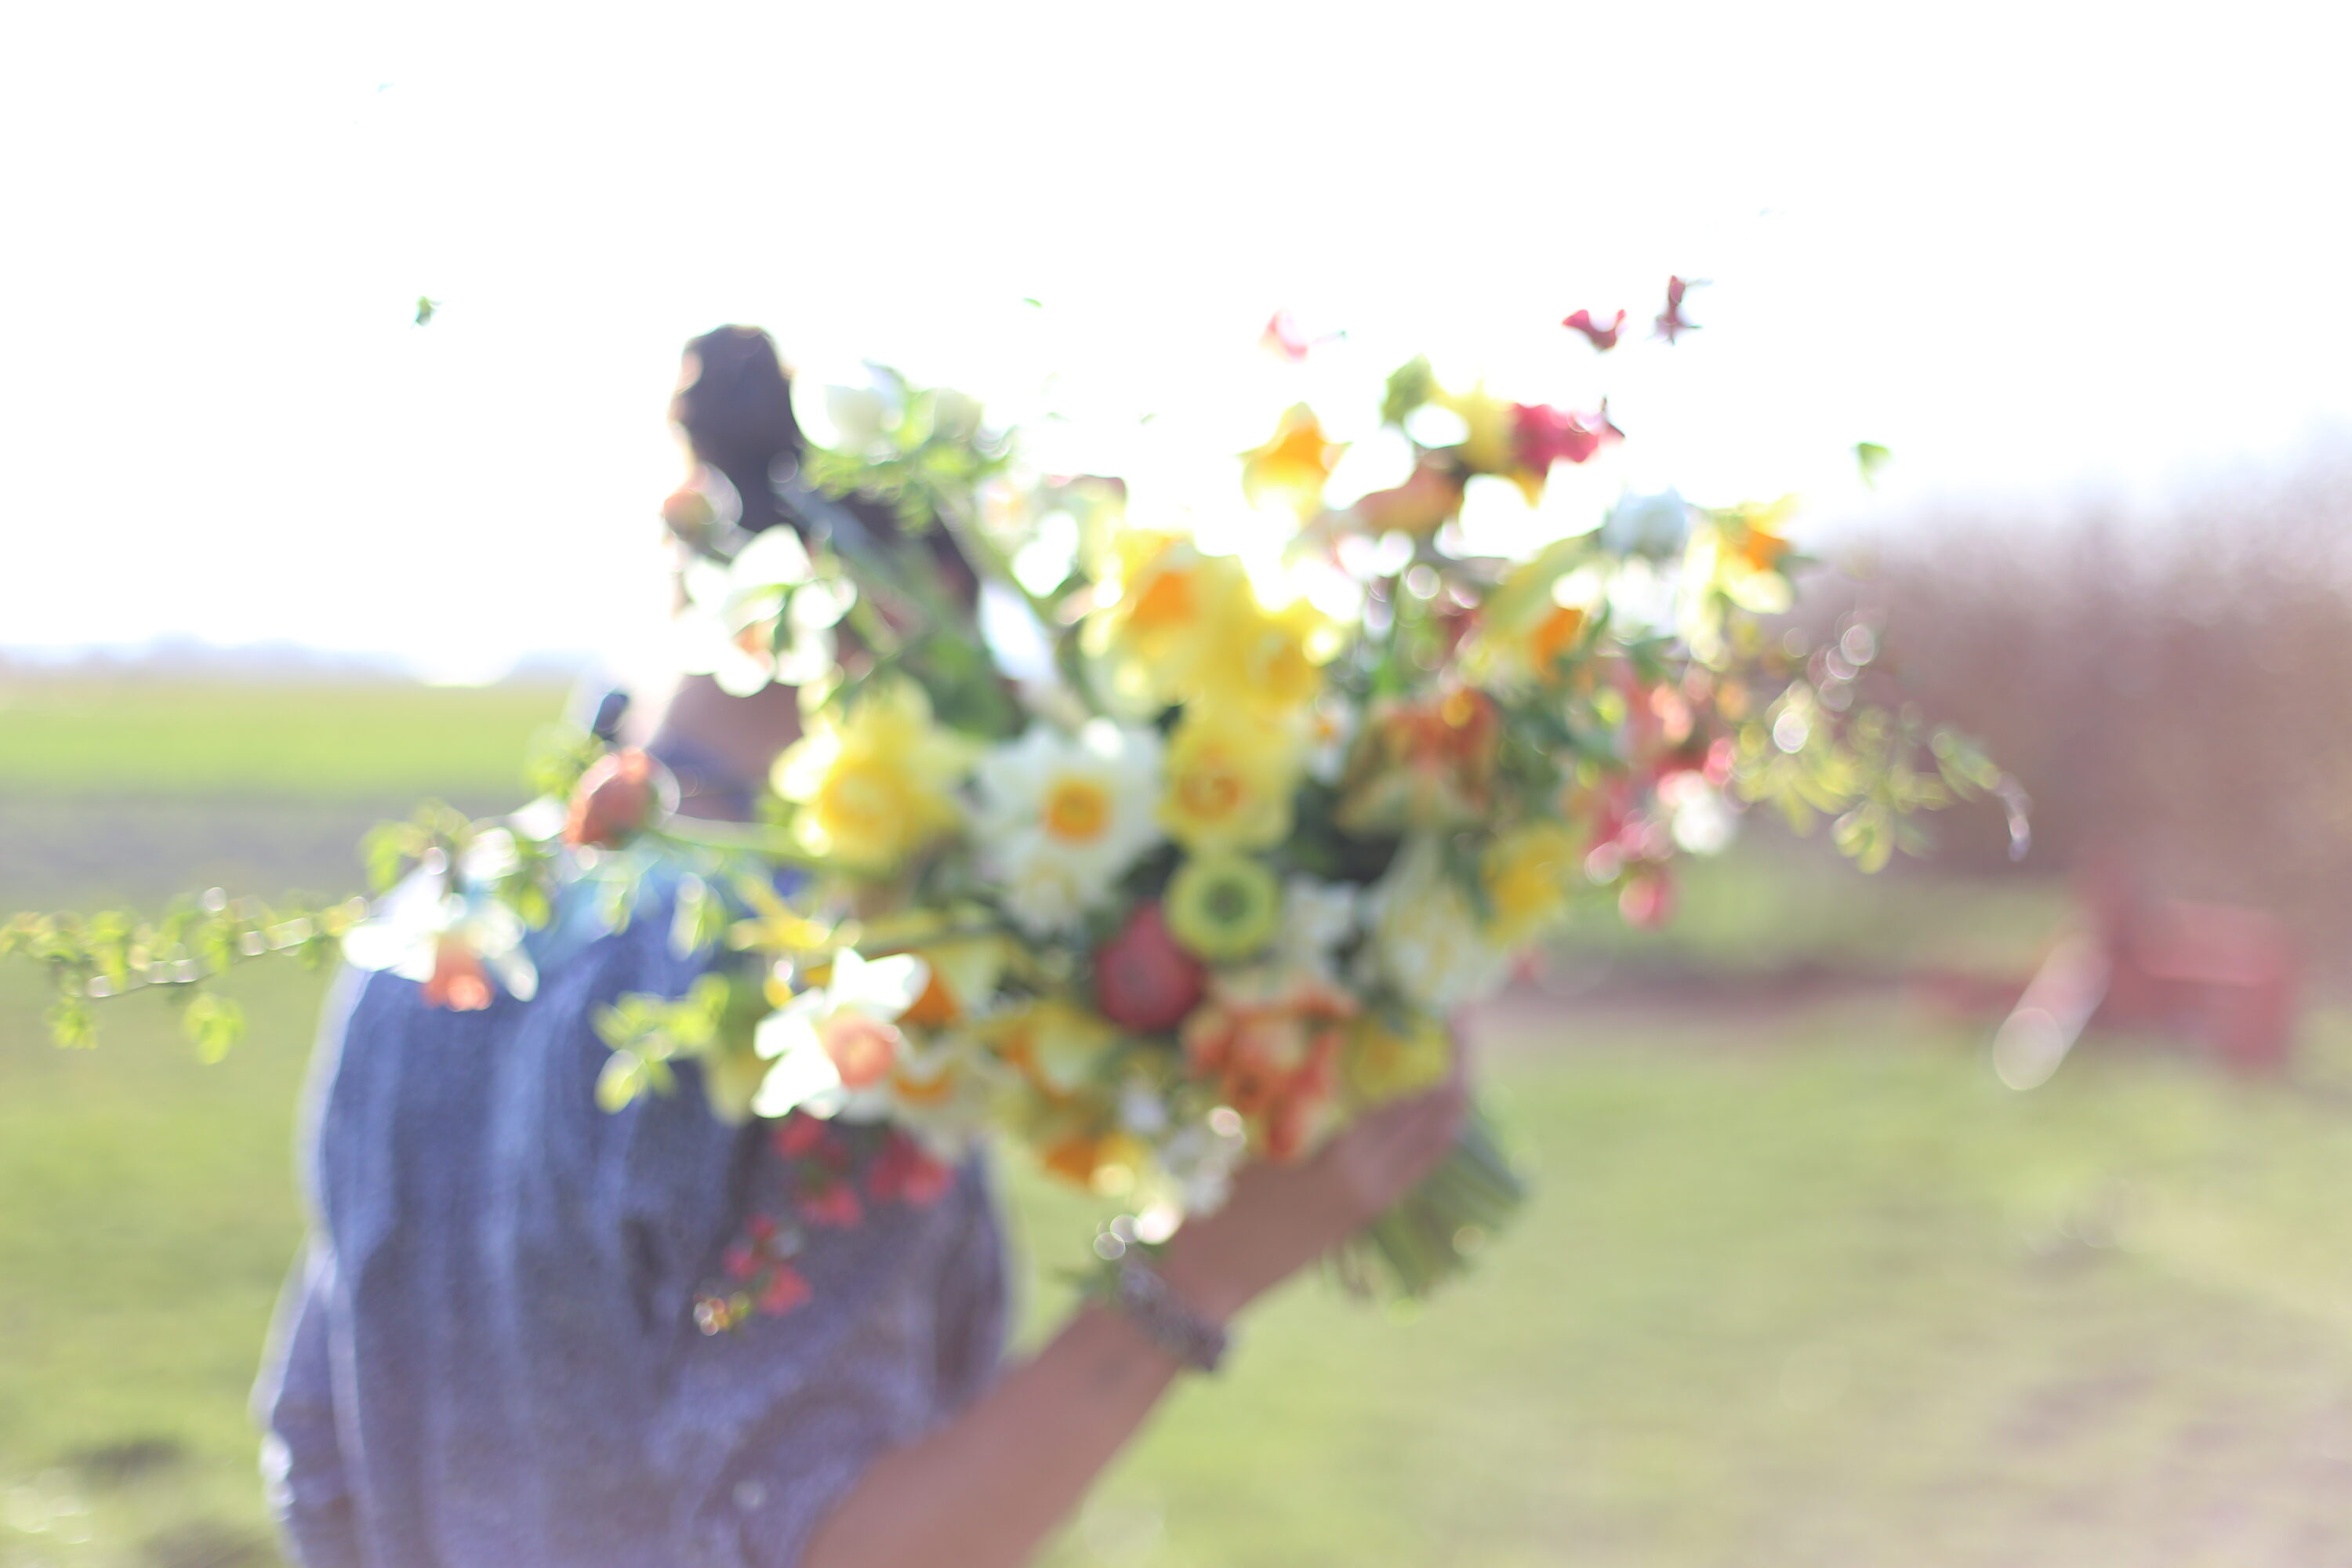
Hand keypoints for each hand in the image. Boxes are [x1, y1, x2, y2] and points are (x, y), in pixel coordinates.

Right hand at [1157, 1048, 1468, 1322]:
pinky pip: (1415, 1168)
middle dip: (1457, 1073)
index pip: (1417, 1098)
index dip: (1443, 1055)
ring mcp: (1372, 1203)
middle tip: (1460, 1027)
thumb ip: (1300, 1097)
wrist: (1206, 1278)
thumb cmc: (1214, 1201)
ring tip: (1453, 1060)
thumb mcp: (1253, 1138)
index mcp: (1347, 1159)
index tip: (1453, 1014)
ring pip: (1434, 1147)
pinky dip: (1428, 1134)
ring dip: (1447, 1104)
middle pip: (1439, 1119)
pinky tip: (1424, 1111)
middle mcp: (1373, 1181)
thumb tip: (1333, 1045)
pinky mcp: (1362, 1217)